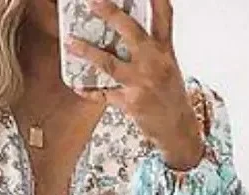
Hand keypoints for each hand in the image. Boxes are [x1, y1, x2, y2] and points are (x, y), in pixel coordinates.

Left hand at [65, 0, 203, 170]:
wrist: (178, 128)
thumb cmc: (170, 96)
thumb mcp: (168, 66)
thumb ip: (152, 48)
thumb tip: (126, 33)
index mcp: (165, 50)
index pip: (164, 15)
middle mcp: (154, 62)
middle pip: (131, 31)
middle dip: (111, 14)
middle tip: (93, 2)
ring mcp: (141, 82)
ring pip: (109, 63)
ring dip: (87, 52)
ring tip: (70, 42)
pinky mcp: (131, 102)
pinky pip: (104, 94)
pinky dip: (89, 91)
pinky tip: (78, 86)